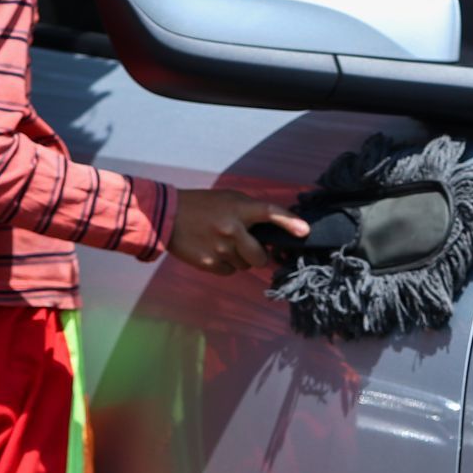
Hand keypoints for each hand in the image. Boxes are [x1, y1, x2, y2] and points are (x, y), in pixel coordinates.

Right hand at [166, 189, 308, 275]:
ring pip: (245, 265)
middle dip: (258, 254)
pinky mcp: (209, 263)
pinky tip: (213, 251)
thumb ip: (250, 213)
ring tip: (222, 243)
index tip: (305, 230)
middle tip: (246, 245)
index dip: (289, 222)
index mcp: (239, 208)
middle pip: (260, 256)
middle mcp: (232, 228)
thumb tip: (271, 233)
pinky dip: (225, 265)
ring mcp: (220, 248)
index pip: (270, 212)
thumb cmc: (202, 206)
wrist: (168, 216)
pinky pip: (229, 272)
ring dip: (239, 258)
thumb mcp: (229, 199)